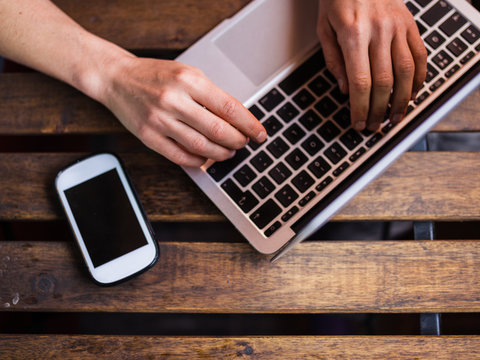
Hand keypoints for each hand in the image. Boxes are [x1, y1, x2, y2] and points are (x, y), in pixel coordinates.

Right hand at [101, 56, 266, 166]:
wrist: (117, 78)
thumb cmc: (155, 76)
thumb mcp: (187, 74)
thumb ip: (211, 95)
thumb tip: (239, 120)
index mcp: (188, 80)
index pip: (228, 107)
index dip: (249, 124)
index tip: (260, 134)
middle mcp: (174, 100)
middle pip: (218, 130)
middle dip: (238, 141)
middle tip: (245, 143)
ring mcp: (160, 120)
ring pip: (201, 146)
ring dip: (221, 154)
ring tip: (229, 152)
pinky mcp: (149, 136)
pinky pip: (180, 156)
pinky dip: (198, 160)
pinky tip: (206, 158)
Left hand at [316, 0, 426, 130]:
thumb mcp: (323, 29)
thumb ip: (333, 60)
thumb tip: (343, 89)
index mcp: (353, 35)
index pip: (360, 83)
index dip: (360, 108)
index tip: (358, 123)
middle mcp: (379, 32)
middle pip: (384, 83)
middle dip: (379, 110)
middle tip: (374, 126)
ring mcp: (398, 27)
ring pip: (406, 72)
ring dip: (401, 101)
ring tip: (395, 117)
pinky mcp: (410, 24)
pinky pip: (420, 55)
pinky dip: (419, 78)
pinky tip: (412, 93)